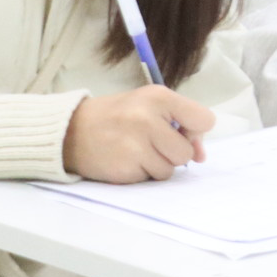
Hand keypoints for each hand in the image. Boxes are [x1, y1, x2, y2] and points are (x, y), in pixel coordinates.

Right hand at [61, 86, 214, 181]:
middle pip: (186, 152)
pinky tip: (126, 160)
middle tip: (152, 143)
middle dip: (173, 152)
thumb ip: (181, 124)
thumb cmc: (118, 116)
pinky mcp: (125, 168)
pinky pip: (150, 179)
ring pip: (170, 169)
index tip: (180, 131)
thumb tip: (201, 156)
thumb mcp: (149, 106)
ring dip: (157, 165)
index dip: (195, 131)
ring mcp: (135, 145)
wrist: (72, 131)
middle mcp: (148, 119)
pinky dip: (141, 173)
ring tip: (137, 150)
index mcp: (159, 97)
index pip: (204, 120)